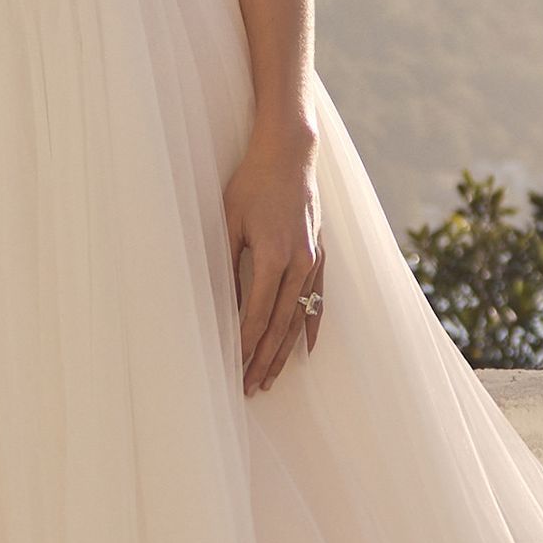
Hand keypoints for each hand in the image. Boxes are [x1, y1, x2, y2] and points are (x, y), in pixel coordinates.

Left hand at [225, 122, 324, 393]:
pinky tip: (307, 347)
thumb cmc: (252, 183)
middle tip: (251, 388)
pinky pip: (318, 299)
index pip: (258, 314)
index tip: (235, 369)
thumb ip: (228, 265)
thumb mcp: (229, 221)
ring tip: (272, 377)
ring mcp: (314, 260)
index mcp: (275, 256)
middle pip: (281, 324)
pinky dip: (312, 325)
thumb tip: (223, 306)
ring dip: (285, 350)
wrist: (290, 154)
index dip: (246, 345)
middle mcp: (300, 263)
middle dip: (264, 359)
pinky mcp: (320, 254)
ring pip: (300, 317)